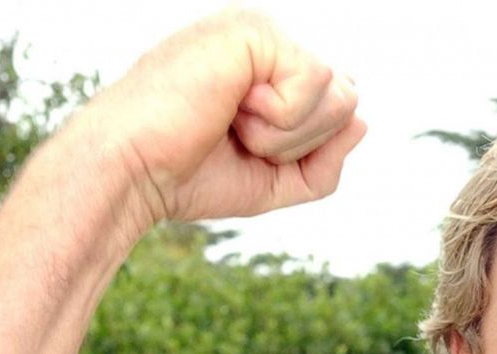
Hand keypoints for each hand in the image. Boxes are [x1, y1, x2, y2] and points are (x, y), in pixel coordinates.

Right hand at [75, 9, 366, 225]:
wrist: (132, 171)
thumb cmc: (189, 175)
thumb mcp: (274, 180)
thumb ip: (324, 159)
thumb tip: (363, 120)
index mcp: (267, 69)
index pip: (337, 106)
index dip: (305, 148)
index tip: (241, 146)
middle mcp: (265, 41)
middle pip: (348, 100)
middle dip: (302, 142)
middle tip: (238, 136)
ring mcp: (259, 30)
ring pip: (340, 93)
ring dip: (288, 133)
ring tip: (232, 122)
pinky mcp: (254, 29)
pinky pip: (317, 81)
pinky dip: (280, 117)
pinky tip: (232, 107)